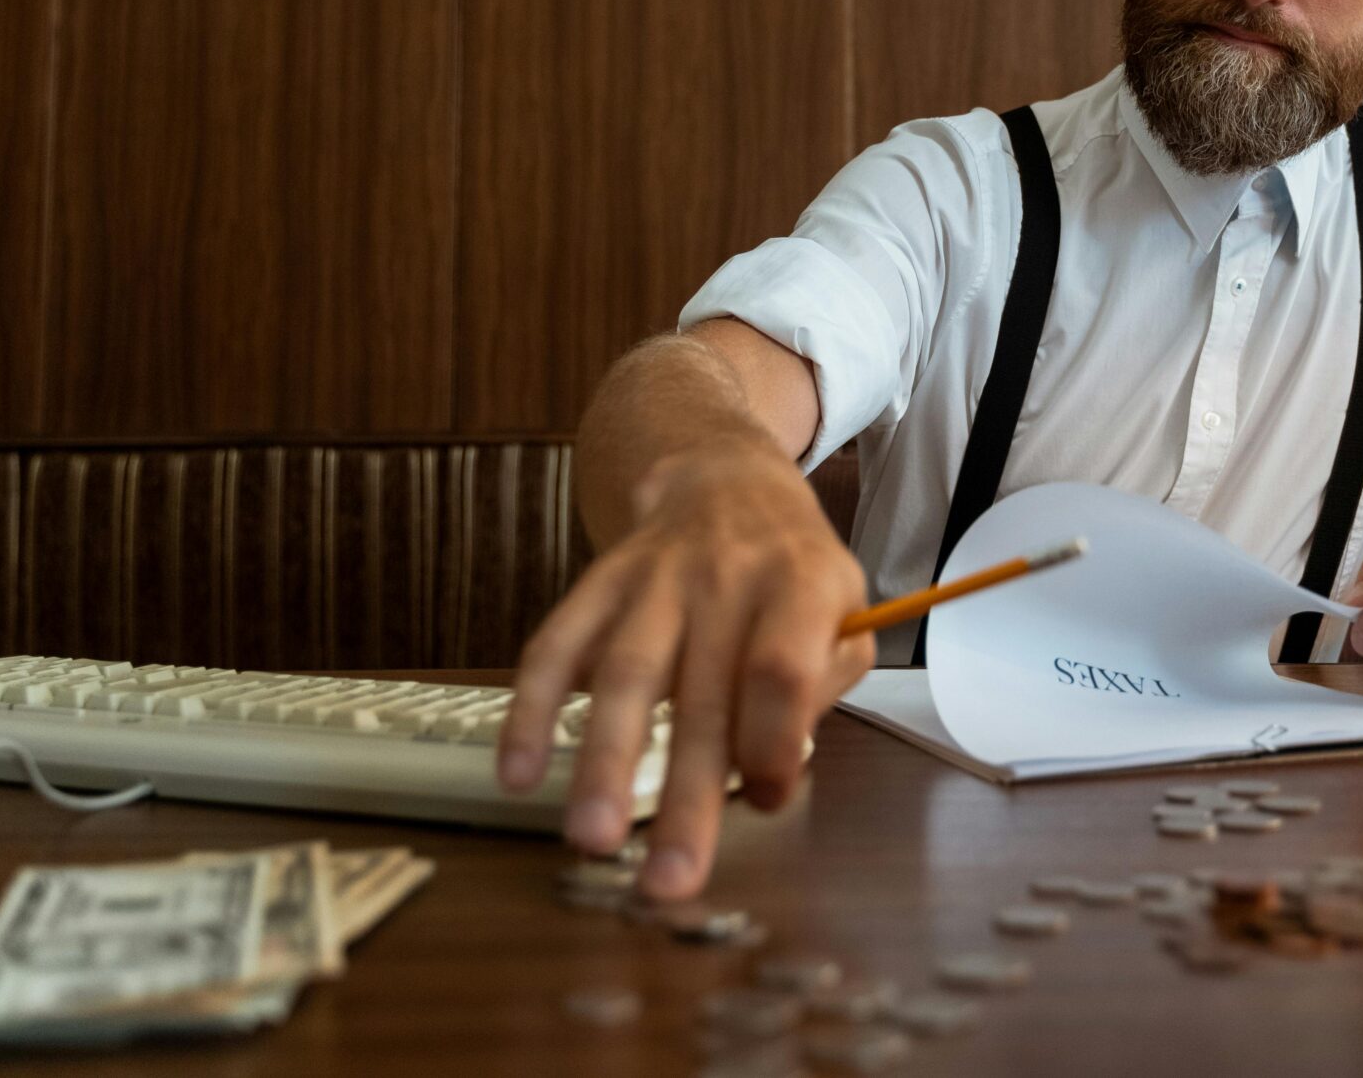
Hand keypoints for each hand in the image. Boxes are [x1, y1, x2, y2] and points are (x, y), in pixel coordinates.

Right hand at [495, 438, 874, 898]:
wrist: (725, 481)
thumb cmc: (792, 572)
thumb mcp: (844, 610)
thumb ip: (823, 684)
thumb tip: (775, 775)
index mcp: (801, 583)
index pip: (782, 667)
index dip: (773, 740)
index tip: (765, 799)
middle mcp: (725, 575)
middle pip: (702, 692)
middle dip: (686, 794)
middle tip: (668, 880)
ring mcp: (655, 576)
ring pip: (624, 673)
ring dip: (604, 762)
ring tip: (592, 839)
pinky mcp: (599, 581)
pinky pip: (556, 643)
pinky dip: (531, 708)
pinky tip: (517, 774)